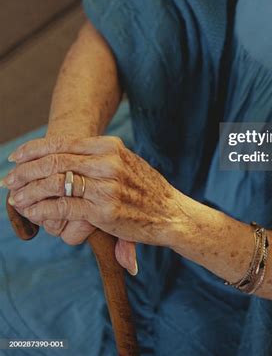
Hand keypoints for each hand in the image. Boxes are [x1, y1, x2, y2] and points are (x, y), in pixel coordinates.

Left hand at [3, 135, 178, 247]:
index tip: (15, 156)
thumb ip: (98, 157)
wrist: (170, 212)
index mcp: (110, 146)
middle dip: (25, 171)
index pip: (62, 143)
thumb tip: (65, 155)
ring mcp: (105, 187)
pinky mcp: (102, 212)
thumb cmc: (145, 188)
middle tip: (8, 180)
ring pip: (54, 183)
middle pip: (54, 161)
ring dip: (29, 191)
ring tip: (15, 199)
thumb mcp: (125, 161)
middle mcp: (107, 162)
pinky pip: (63, 208)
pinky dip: (42, 210)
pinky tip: (32, 212)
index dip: (33, 149)